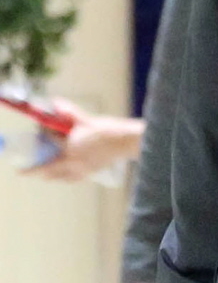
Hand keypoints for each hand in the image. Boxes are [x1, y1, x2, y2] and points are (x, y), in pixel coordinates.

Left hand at [21, 98, 143, 180]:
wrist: (125, 142)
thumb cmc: (108, 131)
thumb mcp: (87, 119)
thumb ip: (69, 112)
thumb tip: (55, 103)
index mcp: (70, 148)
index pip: (50, 140)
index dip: (44, 132)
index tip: (40, 127)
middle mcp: (73, 163)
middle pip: (48, 169)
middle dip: (36, 170)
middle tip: (27, 170)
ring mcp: (82, 170)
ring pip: (60, 177)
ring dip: (49, 176)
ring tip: (43, 175)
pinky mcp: (91, 172)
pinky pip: (72, 179)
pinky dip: (65, 178)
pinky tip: (65, 176)